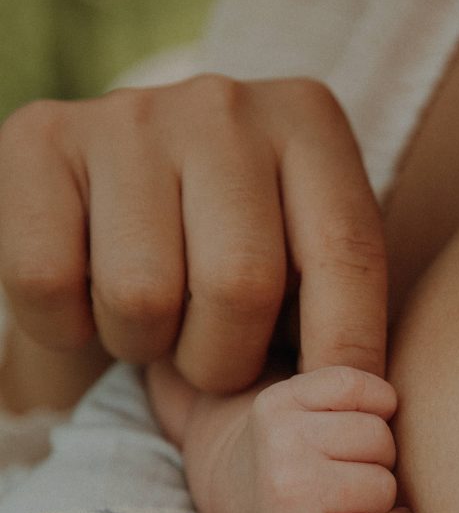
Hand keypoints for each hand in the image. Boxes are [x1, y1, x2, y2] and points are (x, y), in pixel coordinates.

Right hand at [0, 76, 385, 394]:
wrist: (118, 206)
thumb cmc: (232, 254)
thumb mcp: (304, 267)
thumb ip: (340, 310)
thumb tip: (364, 400)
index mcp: (308, 125)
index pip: (345, 255)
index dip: (345, 349)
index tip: (343, 407)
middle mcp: (223, 105)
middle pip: (239, 286)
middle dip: (225, 359)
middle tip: (211, 358)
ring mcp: (128, 116)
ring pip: (140, 295)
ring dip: (145, 345)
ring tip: (154, 320)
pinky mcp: (41, 141)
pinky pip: (47, 282)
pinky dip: (67, 325)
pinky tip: (87, 299)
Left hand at [148, 360, 414, 512]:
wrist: (237, 481)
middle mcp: (284, 489)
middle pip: (385, 486)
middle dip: (380, 490)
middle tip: (353, 492)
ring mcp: (281, 437)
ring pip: (380, 436)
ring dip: (377, 448)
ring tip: (352, 458)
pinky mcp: (281, 395)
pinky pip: (362, 387)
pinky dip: (375, 400)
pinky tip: (356, 417)